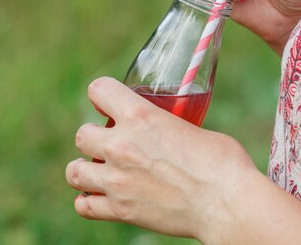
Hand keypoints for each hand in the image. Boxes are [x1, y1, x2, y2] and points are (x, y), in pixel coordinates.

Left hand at [65, 77, 258, 238]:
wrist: (226, 202)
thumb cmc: (223, 162)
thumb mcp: (193, 127)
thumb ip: (170, 127)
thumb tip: (170, 134)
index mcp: (140, 115)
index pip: (98, 89)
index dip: (102, 95)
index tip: (108, 103)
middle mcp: (121, 145)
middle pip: (81, 134)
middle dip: (94, 136)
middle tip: (111, 143)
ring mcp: (117, 180)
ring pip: (73, 171)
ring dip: (85, 168)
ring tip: (101, 170)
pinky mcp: (120, 210)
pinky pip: (84, 206)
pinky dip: (89, 201)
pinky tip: (102, 197)